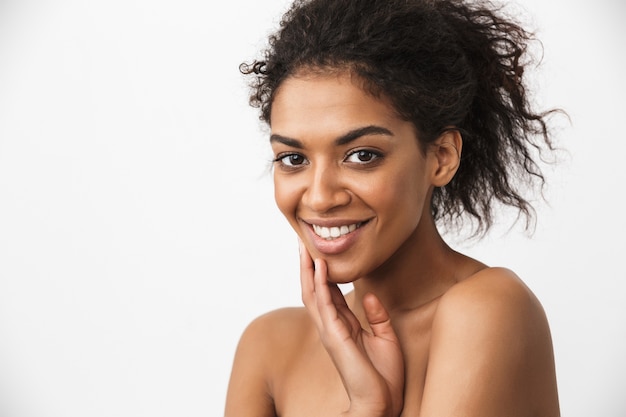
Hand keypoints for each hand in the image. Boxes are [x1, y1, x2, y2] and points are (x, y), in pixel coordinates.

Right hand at [299, 241, 404, 416]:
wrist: (381, 402)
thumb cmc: (384, 376)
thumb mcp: (385, 337)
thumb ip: (376, 315)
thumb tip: (369, 295)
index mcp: (342, 325)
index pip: (327, 292)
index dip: (321, 272)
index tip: (319, 251)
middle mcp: (330, 326)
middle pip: (313, 289)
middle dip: (307, 265)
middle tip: (303, 242)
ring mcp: (329, 330)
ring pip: (312, 293)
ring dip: (308, 269)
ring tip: (305, 247)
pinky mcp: (334, 335)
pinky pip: (324, 304)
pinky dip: (321, 283)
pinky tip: (320, 266)